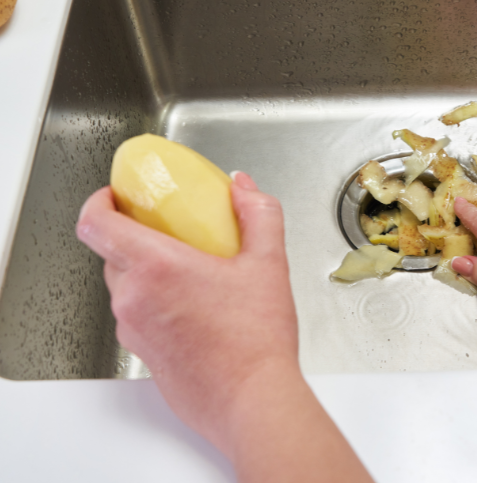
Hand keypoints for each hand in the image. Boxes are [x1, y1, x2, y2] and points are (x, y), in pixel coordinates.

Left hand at [76, 172, 296, 454]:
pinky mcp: (143, 354)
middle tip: (168, 231)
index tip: (115, 197)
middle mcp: (133, 299)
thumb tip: (244, 189)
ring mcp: (133, 330)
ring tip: (190, 271)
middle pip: (111, 253)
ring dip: (147, 272)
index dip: (98, 202)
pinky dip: (155, 302)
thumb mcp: (269, 263)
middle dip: (134, 236)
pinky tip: (195, 307)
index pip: (95, 224)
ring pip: (125, 287)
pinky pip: (137, 316)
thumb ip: (258, 214)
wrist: (253, 400)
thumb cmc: (256, 342)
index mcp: (156, 268)